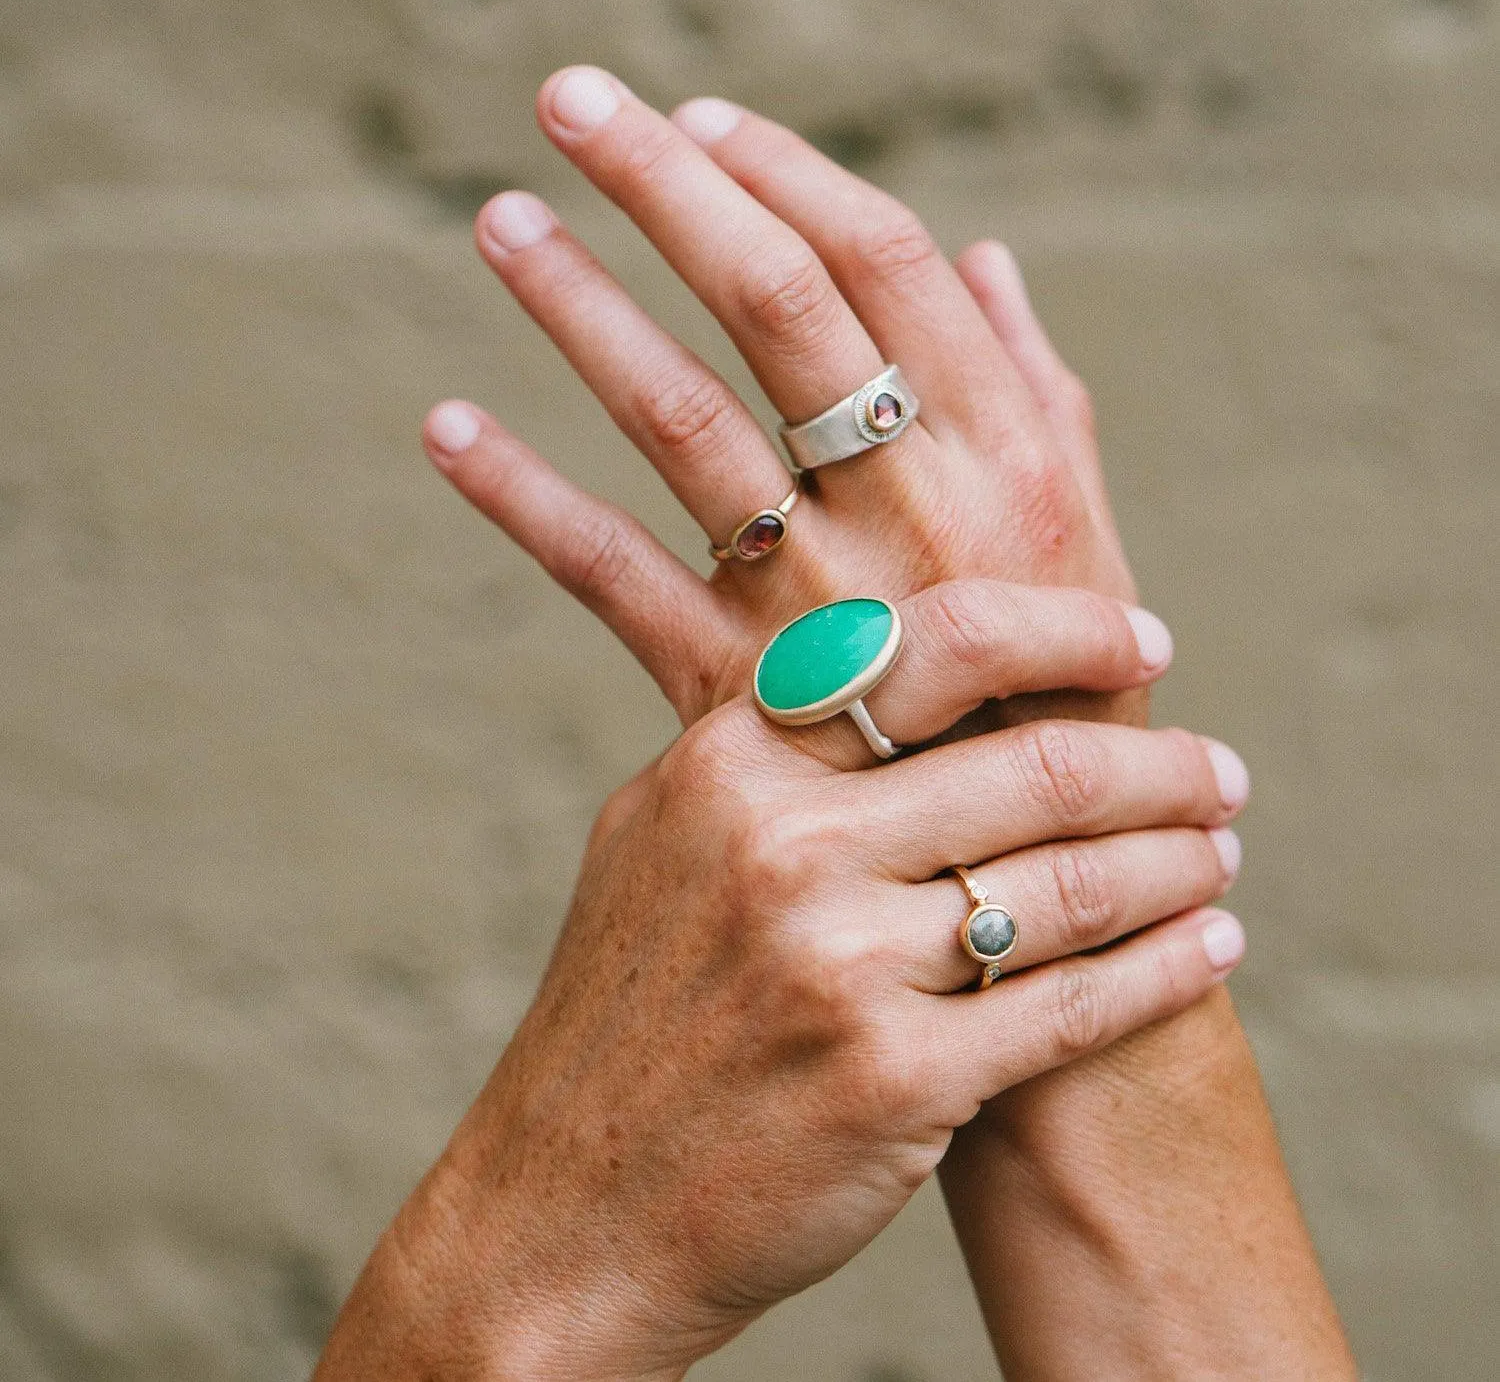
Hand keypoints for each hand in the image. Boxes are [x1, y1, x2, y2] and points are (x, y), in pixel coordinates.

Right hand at [314, 584, 1245, 1381]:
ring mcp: (838, 965)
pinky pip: (1074, 1005)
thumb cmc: (631, 1013)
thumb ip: (776, 752)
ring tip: (1220, 855)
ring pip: (1072, 885)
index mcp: (730, 760)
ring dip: (1178, 864)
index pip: (936, 644)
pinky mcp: (895, 1082)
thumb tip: (919, 674)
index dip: (1068, 631)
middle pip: (1033, 766)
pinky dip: (1165, 971)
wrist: (571, 1207)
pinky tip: (1210, 949)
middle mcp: (784, 845)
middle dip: (1161, 763)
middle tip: (1220, 771)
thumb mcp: (664, 837)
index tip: (1145, 641)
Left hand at [424, 66, 1141, 728]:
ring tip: (497, 219)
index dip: (787, 177)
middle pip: (778, 307)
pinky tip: (445, 427)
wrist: (1032, 897)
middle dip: (671, 188)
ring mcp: (817, 604)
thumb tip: (986, 258)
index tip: (700, 115)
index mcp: (1006, 461)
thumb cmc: (1065, 701)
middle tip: (570, 98)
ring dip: (581, 309)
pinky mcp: (733, 693)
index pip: (886, 269)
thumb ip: (1043, 396)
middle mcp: (912, 513)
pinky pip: (611, 579)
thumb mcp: (1085, 546)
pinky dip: (522, 498)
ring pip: (681, 420)